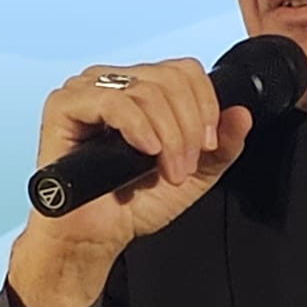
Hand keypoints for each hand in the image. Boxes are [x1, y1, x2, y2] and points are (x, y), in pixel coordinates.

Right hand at [8, 57, 251, 306]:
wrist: (96, 237)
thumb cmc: (134, 204)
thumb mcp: (194, 175)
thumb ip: (223, 146)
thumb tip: (242, 113)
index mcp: (143, 88)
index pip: (185, 70)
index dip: (206, 104)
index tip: (209, 145)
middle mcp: (116, 81)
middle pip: (171, 78)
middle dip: (189, 127)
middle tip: (184, 166)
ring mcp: (88, 89)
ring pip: (148, 89)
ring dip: (168, 135)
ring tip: (166, 170)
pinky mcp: (64, 105)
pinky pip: (113, 101)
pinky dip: (139, 127)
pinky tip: (146, 151)